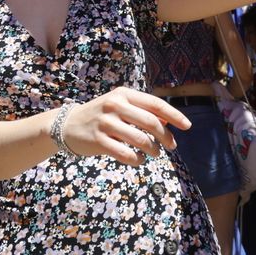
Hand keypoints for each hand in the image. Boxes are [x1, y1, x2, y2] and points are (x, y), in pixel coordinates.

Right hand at [60, 88, 189, 164]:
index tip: (187, 126)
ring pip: (140, 140)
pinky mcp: (98, 141)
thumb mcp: (120, 107)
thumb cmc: (101, 116)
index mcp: (123, 94)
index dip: (174, 115)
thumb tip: (170, 122)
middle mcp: (114, 105)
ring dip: (153, 150)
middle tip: (172, 146)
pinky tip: (138, 159)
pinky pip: (125, 154)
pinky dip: (137, 159)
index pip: (155, 104)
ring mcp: (105, 123)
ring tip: (155, 154)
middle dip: (166, 137)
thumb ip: (143, 112)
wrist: (68, 125)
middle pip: (150, 122)